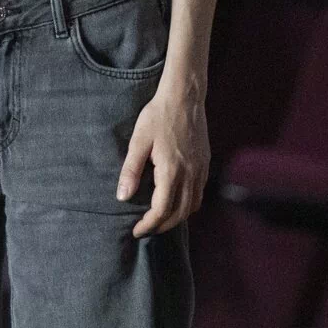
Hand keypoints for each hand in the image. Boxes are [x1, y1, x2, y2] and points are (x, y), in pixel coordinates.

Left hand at [117, 90, 209, 236]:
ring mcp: (200, 170)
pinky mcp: (205, 164)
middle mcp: (190, 175)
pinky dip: (187, 205)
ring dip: (176, 218)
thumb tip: (122, 196)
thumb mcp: (139, 140)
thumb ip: (131, 170)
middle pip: (178, 214)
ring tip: (159, 219)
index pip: (161, 211)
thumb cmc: (158, 115)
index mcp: (171, 171)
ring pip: (192, 207)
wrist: (184, 97)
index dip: (148, 225)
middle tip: (145, 229)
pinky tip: (176, 201)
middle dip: (161, 226)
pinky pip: (199, 194)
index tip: (136, 230)